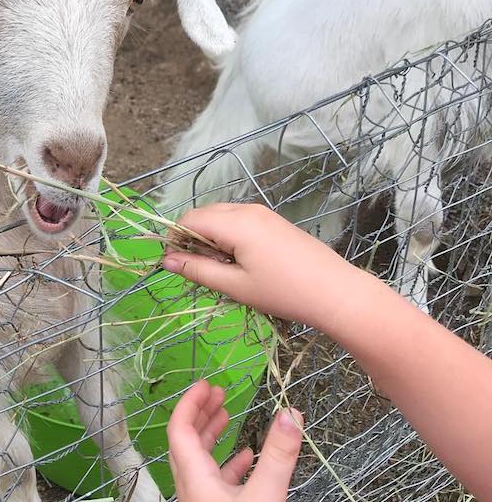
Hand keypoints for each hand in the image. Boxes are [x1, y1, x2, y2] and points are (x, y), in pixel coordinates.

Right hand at [162, 203, 364, 329]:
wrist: (336, 292)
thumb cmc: (283, 292)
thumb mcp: (235, 286)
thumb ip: (197, 270)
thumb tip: (166, 260)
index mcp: (235, 223)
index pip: (190, 219)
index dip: (176, 239)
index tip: (176, 265)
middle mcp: (246, 209)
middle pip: (204, 214)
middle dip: (192, 237)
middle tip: (200, 270)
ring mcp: (262, 212)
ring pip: (220, 216)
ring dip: (210, 237)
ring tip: (222, 269)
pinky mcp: (272, 220)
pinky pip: (238, 219)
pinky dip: (227, 235)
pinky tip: (240, 261)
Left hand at [167, 379, 302, 501]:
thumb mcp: (265, 497)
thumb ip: (277, 456)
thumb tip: (291, 413)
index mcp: (193, 475)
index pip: (179, 428)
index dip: (190, 402)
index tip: (206, 384)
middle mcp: (191, 485)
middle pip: (187, 439)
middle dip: (202, 412)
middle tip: (219, 392)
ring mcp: (201, 500)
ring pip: (199, 458)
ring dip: (212, 434)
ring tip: (228, 414)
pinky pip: (214, 479)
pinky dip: (227, 462)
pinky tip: (246, 457)